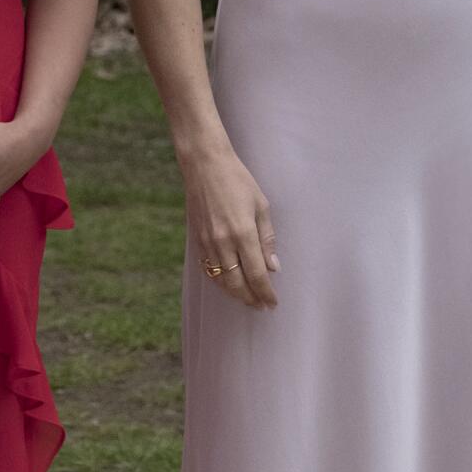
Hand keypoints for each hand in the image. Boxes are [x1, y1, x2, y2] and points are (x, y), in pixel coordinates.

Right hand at [180, 142, 277, 308]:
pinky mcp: (197, 239)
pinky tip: (228, 283)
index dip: (265, 293)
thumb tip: (273, 267)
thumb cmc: (238, 180)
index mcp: (243, 233)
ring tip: (248, 299)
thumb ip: (267, 238)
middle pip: (237, 283)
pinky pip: (209, 269)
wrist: (205, 165)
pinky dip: (219, 281)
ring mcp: (208, 242)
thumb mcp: (261, 205)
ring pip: (221, 280)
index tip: (273, 303)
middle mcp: (224, 242)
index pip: (257, 274)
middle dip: (251, 298)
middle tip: (262, 306)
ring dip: (235, 294)